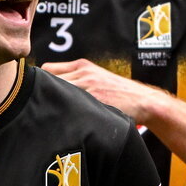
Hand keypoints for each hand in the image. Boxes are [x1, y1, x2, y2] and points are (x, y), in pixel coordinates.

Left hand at [42, 58, 157, 122]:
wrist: (143, 101)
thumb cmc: (120, 94)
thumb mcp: (98, 78)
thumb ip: (78, 79)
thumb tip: (51, 89)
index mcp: (83, 66)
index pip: (48, 69)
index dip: (41, 82)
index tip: (41, 94)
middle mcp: (83, 73)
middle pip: (47, 80)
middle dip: (43, 93)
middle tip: (43, 108)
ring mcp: (88, 86)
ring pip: (55, 92)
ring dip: (52, 103)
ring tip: (53, 116)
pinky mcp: (93, 99)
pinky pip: (68, 103)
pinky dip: (63, 111)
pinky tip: (65, 120)